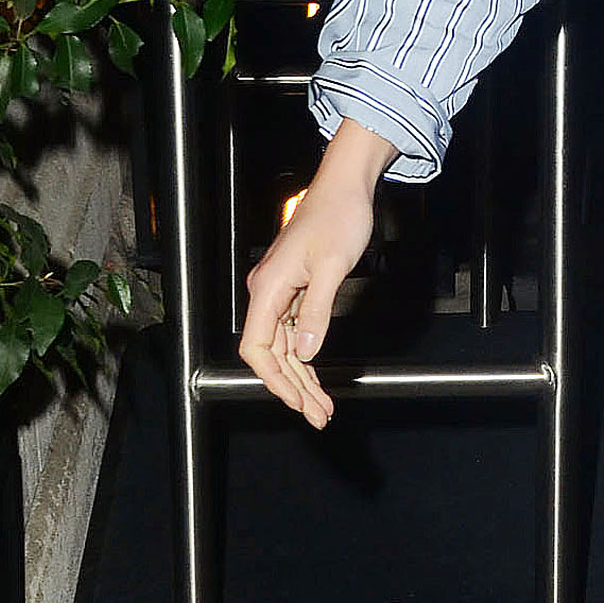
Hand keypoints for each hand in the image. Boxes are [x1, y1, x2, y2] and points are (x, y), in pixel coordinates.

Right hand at [238, 118, 393, 425]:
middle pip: (272, 353)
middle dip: (293, 387)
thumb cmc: (339, 218)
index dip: (274, 379)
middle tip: (318, 415)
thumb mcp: (334, 267)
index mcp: (269, 288)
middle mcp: (268, 293)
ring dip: (302, 378)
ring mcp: (281, 292)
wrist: (345, 187)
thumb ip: (317, 311)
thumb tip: (307, 352)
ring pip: (286, 347)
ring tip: (322, 407)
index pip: (258, 347)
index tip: (297, 402)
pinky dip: (307, 357)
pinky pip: (296, 332)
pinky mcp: (295, 289)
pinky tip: (317, 377)